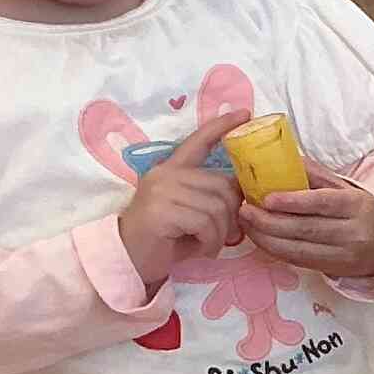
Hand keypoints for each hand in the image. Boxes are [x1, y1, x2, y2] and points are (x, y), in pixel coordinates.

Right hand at [117, 111, 243, 290]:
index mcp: (171, 170)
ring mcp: (162, 190)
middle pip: (223, 186)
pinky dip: (211, 242)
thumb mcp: (191, 213)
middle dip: (231, 215)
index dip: (221, 127)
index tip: (244, 113)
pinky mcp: (162, 210)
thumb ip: (211, 197)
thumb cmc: (165, 239)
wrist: (129, 260)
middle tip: (221, 234)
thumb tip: (244, 194)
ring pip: (218, 207)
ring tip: (207, 244)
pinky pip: (207, 224)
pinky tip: (200, 249)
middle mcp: (166, 174)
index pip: (198, 142)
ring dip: (220, 233)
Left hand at [240, 165, 373, 280]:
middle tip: (244, 210)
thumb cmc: (356, 210)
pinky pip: (298, 261)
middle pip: (306, 229)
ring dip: (266, 237)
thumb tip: (279, 160)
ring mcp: (344, 255)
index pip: (323, 203)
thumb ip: (314, 175)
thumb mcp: (343, 187)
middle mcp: (354, 233)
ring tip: (246, 223)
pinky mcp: (333, 270)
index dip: (294, 202)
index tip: (266, 199)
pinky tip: (259, 238)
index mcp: (356, 206)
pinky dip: (274, 250)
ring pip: (298, 249)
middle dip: (269, 221)